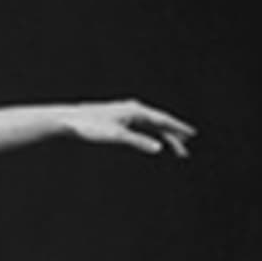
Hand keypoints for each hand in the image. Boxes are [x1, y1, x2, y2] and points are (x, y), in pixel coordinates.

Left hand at [58, 100, 193, 157]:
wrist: (69, 121)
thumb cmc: (91, 126)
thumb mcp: (117, 136)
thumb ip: (139, 142)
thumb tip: (159, 148)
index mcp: (135, 110)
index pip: (162, 120)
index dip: (178, 128)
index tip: (192, 134)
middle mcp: (133, 109)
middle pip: (159, 124)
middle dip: (173, 137)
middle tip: (185, 151)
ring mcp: (126, 114)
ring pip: (150, 126)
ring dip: (163, 137)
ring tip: (175, 148)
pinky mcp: (118, 120)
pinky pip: (141, 128)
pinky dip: (151, 136)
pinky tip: (153, 142)